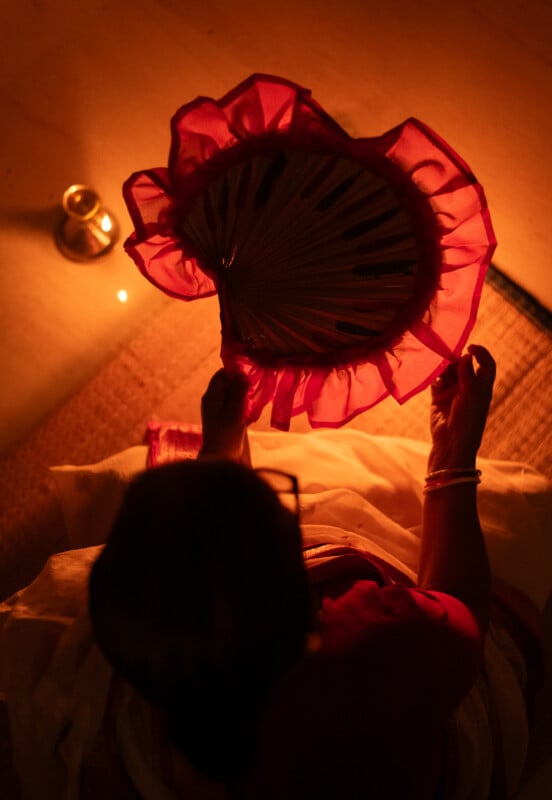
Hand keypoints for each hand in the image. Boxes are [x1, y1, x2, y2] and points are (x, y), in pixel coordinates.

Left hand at [198, 369, 250, 463]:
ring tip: (251, 408)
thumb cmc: (226, 433)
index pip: (222, 373)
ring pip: (233, 396)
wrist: (219, 457)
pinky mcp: (224, 419)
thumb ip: (238, 390)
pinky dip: (243, 409)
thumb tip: (241, 374)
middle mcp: (213, 400)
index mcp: (212, 395)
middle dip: (242, 387)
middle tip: (252, 395)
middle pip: (228, 384)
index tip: (249, 379)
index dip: (235, 373)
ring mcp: (217, 409)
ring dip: (244, 399)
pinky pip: (235, 407)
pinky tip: (249, 418)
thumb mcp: (234, 410)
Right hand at [428, 344, 495, 471]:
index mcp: (483, 387)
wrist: (451, 444)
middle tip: (447, 358)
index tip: (470, 347)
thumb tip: (466, 355)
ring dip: (443, 368)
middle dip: (455, 359)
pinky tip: (435, 380)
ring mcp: (452, 392)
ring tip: (439, 371)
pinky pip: (435, 380)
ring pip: (447, 371)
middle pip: (463, 365)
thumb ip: (468, 374)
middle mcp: (468, 387)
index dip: (481, 353)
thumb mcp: (471, 396)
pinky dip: (434, 377)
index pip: (486, 365)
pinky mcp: (438, 397)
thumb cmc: (468, 422)